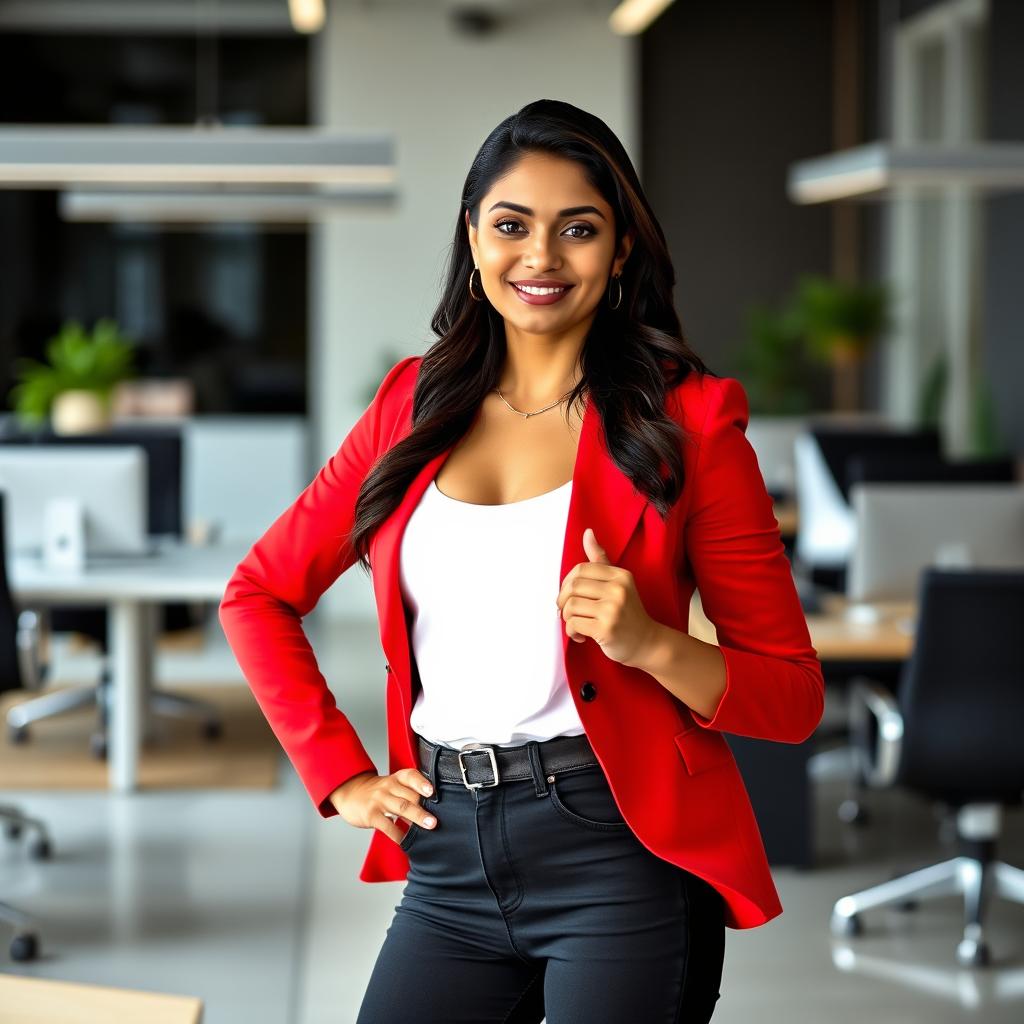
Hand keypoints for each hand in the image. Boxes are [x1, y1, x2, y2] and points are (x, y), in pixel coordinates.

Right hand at [329, 769, 437, 845]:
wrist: (351, 793)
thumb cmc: (379, 792)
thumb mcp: (393, 786)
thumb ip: (410, 795)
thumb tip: (431, 812)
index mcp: (397, 779)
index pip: (410, 776)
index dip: (422, 783)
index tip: (432, 792)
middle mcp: (388, 787)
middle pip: (410, 796)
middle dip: (424, 808)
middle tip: (436, 819)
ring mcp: (379, 800)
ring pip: (401, 808)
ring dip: (417, 817)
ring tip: (429, 825)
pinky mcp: (371, 814)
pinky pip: (387, 825)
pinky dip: (398, 834)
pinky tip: (405, 841)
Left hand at [555, 527, 660, 667]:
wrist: (647, 642)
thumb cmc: (627, 612)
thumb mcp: (618, 582)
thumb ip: (600, 559)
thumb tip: (587, 532)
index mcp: (620, 575)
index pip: (580, 569)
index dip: (567, 582)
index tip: (569, 595)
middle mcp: (618, 589)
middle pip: (572, 587)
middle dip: (563, 601)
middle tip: (567, 612)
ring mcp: (613, 610)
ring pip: (570, 606)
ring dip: (567, 618)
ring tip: (577, 624)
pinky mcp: (607, 629)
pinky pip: (574, 624)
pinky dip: (572, 632)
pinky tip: (582, 636)